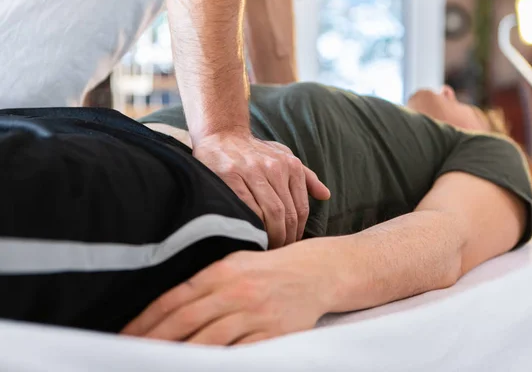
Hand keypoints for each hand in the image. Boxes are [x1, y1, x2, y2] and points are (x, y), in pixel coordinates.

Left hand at [121, 246, 334, 345]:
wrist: (315, 273)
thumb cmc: (268, 269)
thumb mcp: (235, 262)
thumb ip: (203, 281)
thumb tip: (164, 307)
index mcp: (223, 271)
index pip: (175, 298)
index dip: (146, 320)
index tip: (124, 336)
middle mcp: (238, 291)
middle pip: (186, 321)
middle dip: (154, 342)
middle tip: (129, 356)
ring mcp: (257, 314)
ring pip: (210, 341)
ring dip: (180, 357)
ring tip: (158, 365)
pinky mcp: (275, 334)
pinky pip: (242, 354)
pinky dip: (220, 363)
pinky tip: (201, 367)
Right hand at [193, 129, 329, 247]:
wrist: (222, 134)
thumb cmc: (254, 152)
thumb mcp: (283, 157)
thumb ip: (306, 177)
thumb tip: (326, 195)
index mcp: (290, 165)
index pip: (301, 208)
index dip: (298, 232)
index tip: (291, 245)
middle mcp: (274, 167)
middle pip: (287, 213)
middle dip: (286, 238)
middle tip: (279, 252)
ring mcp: (252, 171)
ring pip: (270, 212)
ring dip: (271, 236)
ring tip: (268, 248)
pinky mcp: (231, 176)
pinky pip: (247, 207)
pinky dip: (253, 225)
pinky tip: (251, 234)